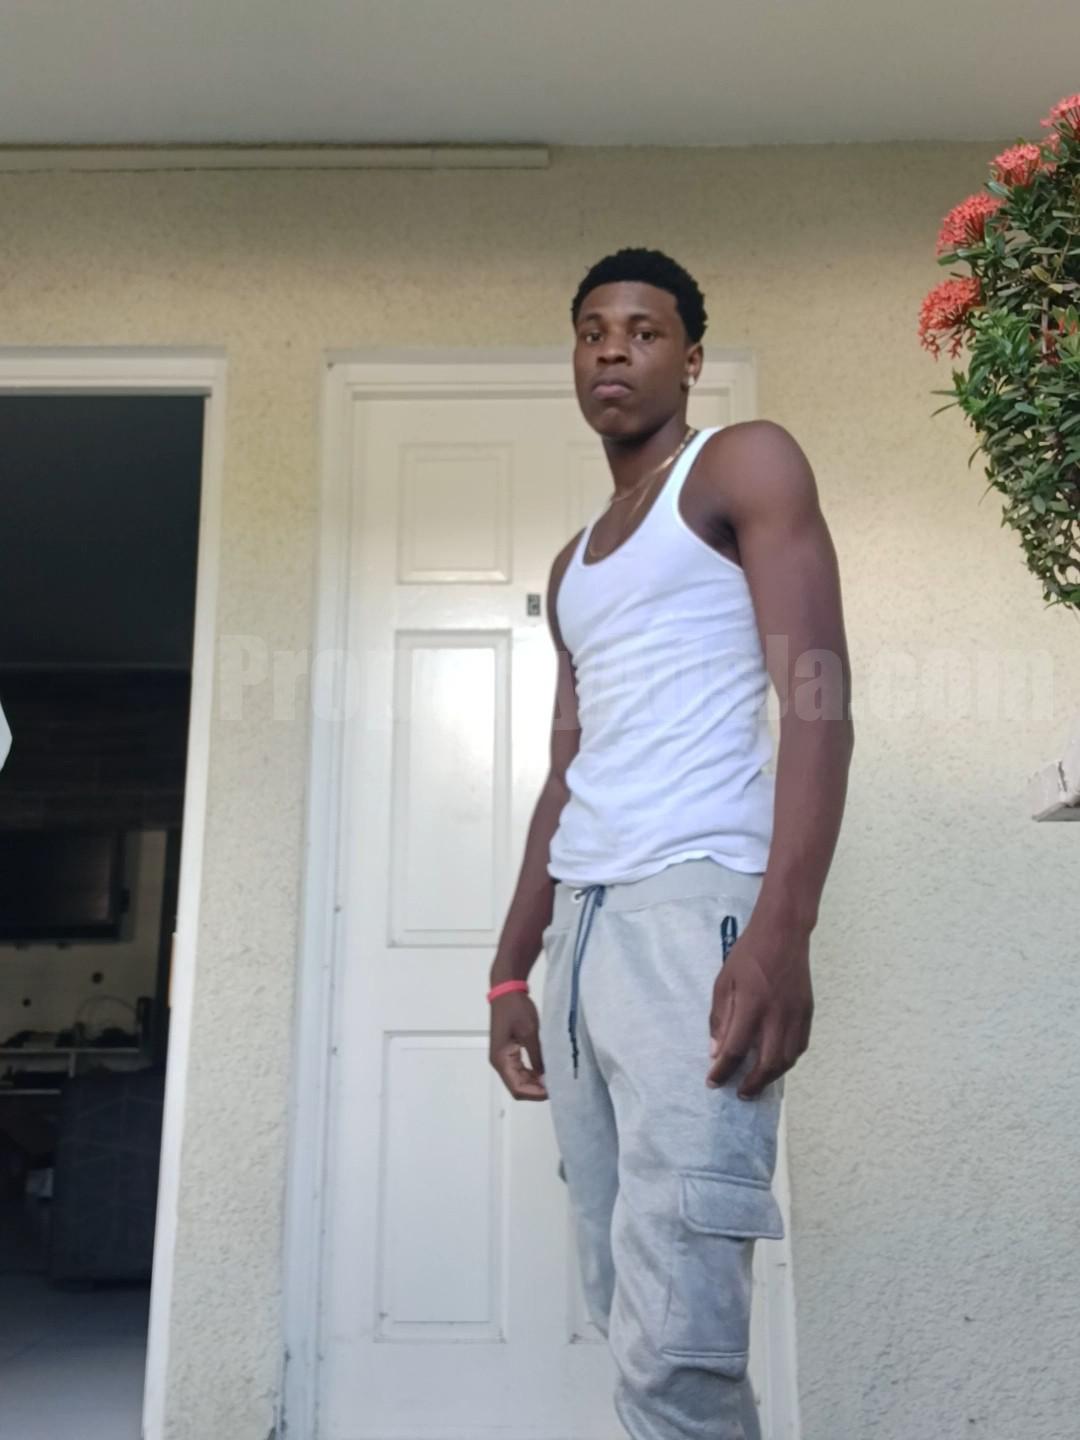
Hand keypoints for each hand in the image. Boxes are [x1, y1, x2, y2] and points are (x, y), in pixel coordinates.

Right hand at [489, 993, 547, 1100]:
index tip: (554, 1090)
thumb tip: (546, 1078)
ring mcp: (504, 1058)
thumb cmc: (516, 1009)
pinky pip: (521, 1070)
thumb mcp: (530, 1033)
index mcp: (501, 1060)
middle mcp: (500, 1062)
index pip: (517, 1088)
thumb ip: (538, 1058)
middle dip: (537, 1090)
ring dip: (536, 1083)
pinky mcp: (510, 1052)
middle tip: (558, 1086)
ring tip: (554, 1079)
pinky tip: (547, 1071)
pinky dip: (533, 1073)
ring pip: (520, 1080)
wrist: (507, 990)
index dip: (535, 1094)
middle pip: (518, 1087)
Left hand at [706, 920, 813, 1098]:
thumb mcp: (724, 982)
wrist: (783, 933)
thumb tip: (715, 1050)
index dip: (723, 1070)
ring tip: (756, 1084)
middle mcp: (776, 1015)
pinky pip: (800, 1047)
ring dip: (771, 1077)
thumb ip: (720, 1018)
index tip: (713, 1082)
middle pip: (767, 1063)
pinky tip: (775, 1064)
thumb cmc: (748, 955)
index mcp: (751, 1005)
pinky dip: (787, 1061)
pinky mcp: (808, 1013)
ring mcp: (796, 1015)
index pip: (736, 1049)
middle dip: (751, 1084)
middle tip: (739, 1093)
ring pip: (787, 1059)